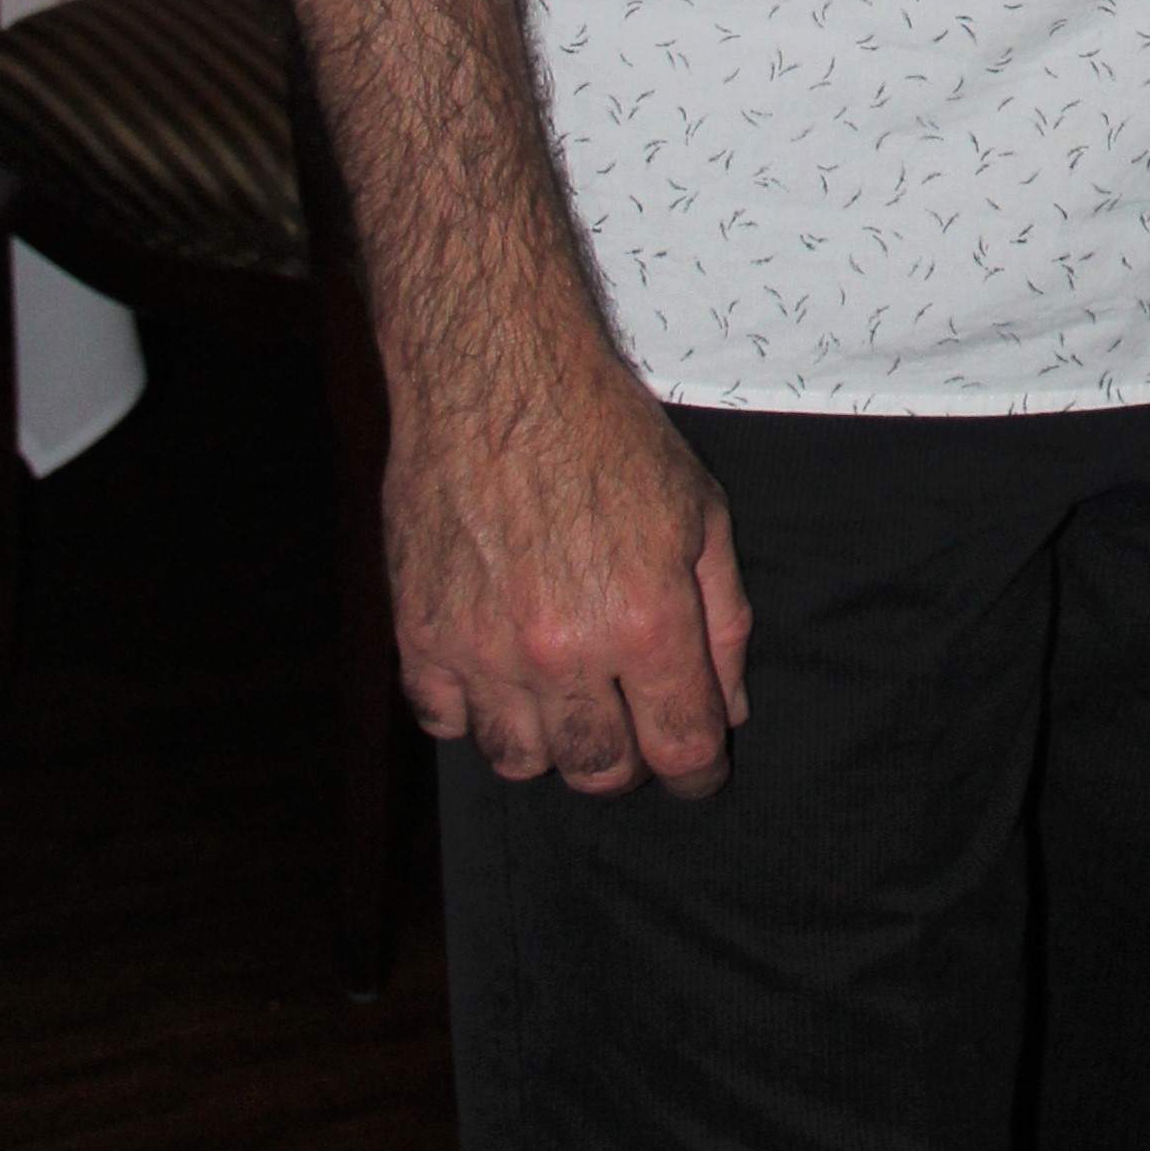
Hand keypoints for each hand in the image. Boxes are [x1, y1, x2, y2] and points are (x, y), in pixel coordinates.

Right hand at [385, 321, 752, 793]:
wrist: (496, 377)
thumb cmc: (606, 434)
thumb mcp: (699, 512)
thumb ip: (723, 620)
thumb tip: (729, 709)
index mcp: (644, 620)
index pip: (680, 747)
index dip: (697, 773)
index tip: (697, 771)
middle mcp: (562, 650)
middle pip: (598, 772)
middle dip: (629, 766)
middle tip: (633, 732)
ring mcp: (483, 650)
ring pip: (520, 762)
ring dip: (552, 745)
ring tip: (566, 702)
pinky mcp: (421, 636)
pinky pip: (447, 723)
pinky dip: (476, 715)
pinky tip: (500, 674)